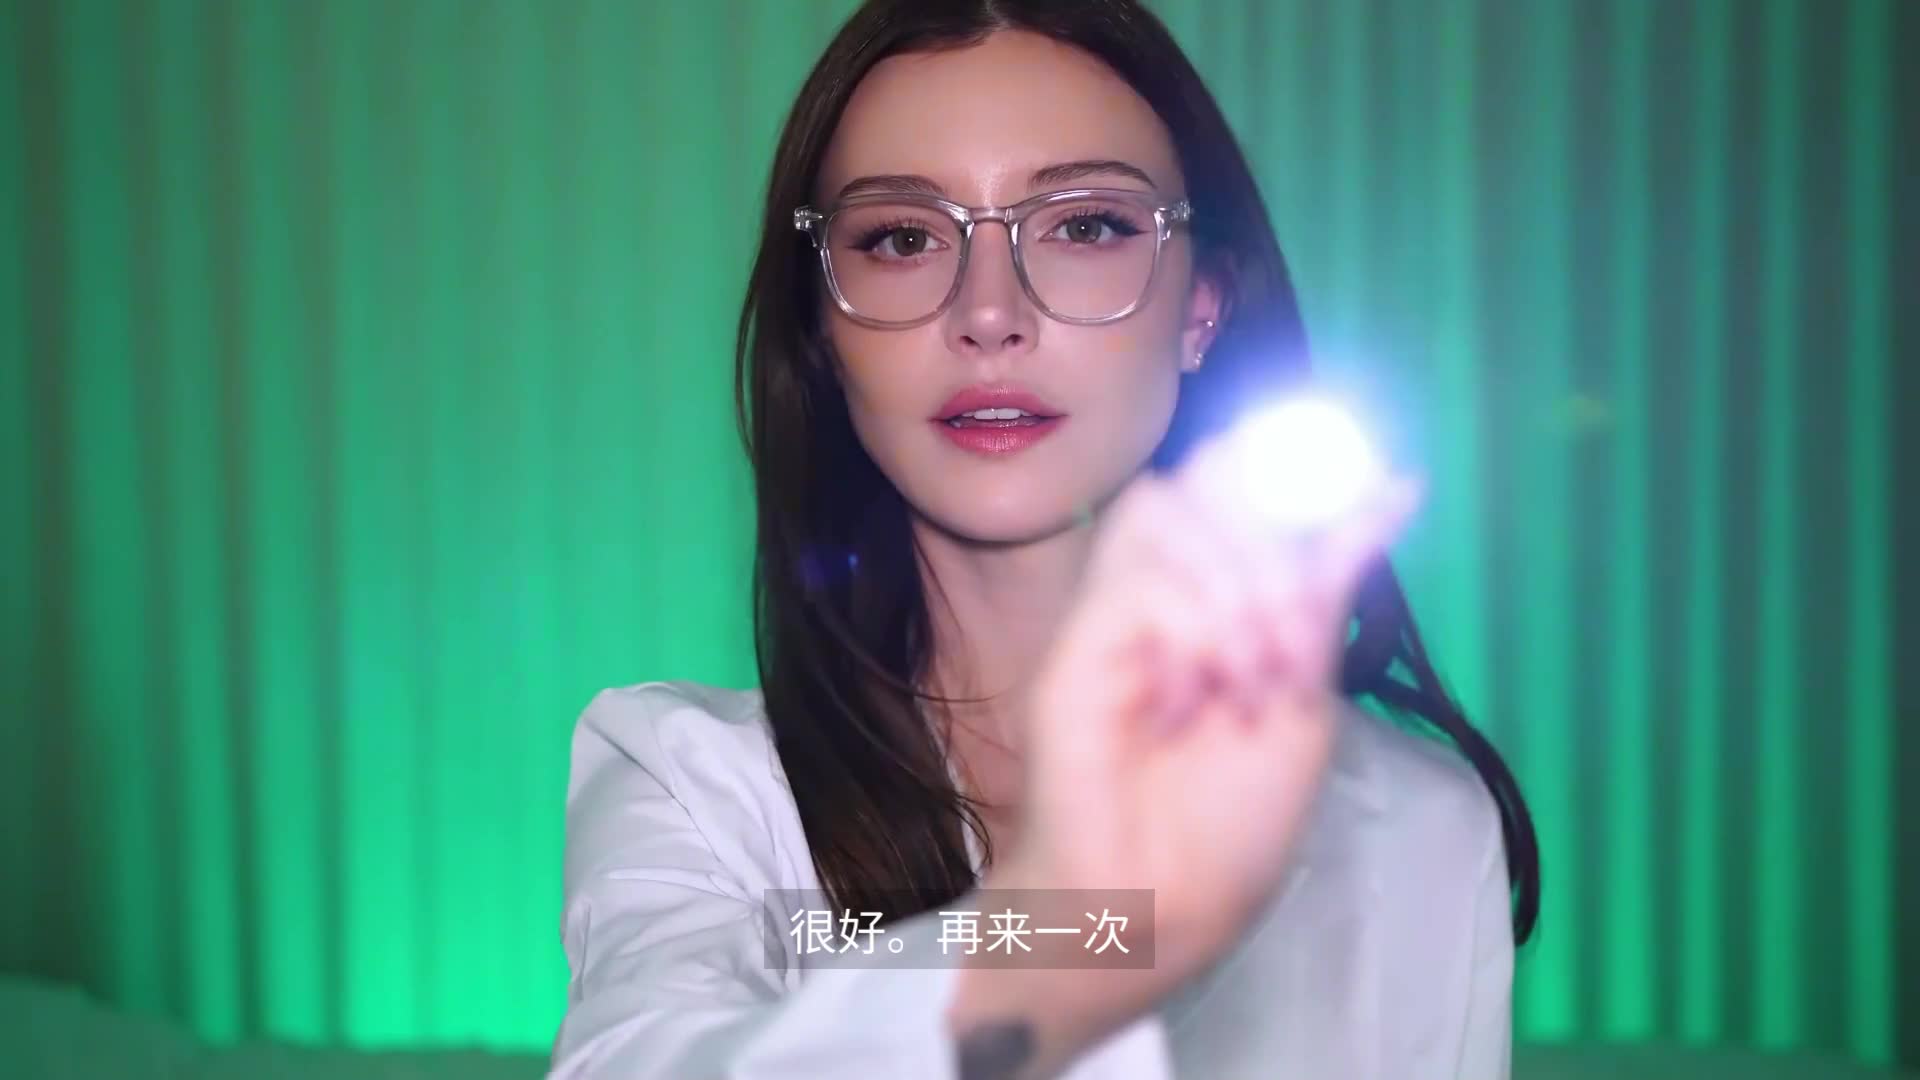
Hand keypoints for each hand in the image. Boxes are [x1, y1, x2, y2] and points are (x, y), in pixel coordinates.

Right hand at [1006, 434, 1420, 984]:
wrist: (1163, 906)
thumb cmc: (1224, 824)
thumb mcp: (1308, 691)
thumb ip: (1330, 587)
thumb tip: (1396, 487)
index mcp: (1213, 592)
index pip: (1238, 475)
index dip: (1294, 462)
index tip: (1377, 489)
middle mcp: (1157, 589)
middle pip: (1202, 475)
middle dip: (1273, 539)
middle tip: (1298, 639)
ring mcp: (1110, 614)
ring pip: (1163, 510)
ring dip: (1235, 584)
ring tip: (1255, 677)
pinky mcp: (1072, 650)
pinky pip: (1138, 583)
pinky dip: (1191, 630)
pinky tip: (1197, 700)